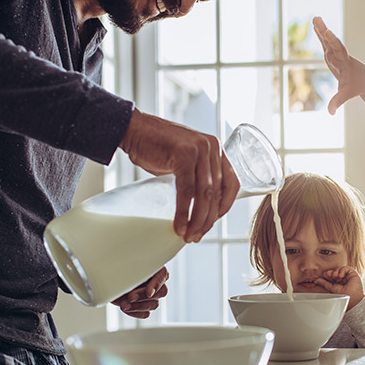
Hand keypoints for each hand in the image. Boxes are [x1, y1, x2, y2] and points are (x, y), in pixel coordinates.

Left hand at [110, 267, 168, 318]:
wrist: (106, 278)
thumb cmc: (116, 268)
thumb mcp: (123, 266)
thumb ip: (131, 269)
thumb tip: (135, 270)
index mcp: (154, 267)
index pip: (163, 275)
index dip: (157, 284)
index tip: (148, 293)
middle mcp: (156, 281)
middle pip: (161, 292)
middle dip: (143, 296)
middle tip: (130, 297)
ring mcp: (152, 295)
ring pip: (154, 304)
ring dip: (137, 306)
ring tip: (123, 305)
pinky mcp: (144, 306)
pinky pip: (145, 313)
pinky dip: (135, 312)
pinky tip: (126, 308)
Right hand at [119, 112, 239, 242]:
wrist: (133, 129)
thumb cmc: (156, 147)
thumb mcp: (185, 160)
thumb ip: (197, 176)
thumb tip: (201, 207)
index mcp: (216, 149)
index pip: (232, 182)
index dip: (225, 206)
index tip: (213, 221)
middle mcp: (212, 147)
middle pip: (217, 192)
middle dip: (208, 219)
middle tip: (197, 236)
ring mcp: (199, 149)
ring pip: (204, 194)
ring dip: (197, 220)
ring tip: (189, 235)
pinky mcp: (184, 155)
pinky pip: (187, 191)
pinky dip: (183, 212)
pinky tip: (179, 225)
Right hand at [312, 16, 364, 115]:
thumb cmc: (357, 86)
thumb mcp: (347, 94)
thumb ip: (338, 101)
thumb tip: (330, 113)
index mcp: (344, 63)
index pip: (338, 50)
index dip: (332, 41)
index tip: (327, 33)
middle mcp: (340, 55)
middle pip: (331, 41)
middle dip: (324, 31)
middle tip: (318, 20)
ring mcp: (336, 54)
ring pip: (327, 40)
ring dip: (321, 29)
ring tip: (315, 18)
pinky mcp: (333, 54)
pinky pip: (326, 42)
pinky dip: (320, 34)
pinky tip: (316, 25)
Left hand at [313, 266, 364, 310]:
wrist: (352, 297)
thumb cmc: (343, 295)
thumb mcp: (331, 288)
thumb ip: (324, 283)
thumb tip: (317, 280)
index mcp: (337, 283)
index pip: (331, 276)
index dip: (327, 274)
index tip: (324, 275)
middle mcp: (342, 279)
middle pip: (335, 271)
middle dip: (331, 272)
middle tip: (328, 274)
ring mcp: (347, 276)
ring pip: (340, 269)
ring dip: (336, 271)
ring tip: (335, 276)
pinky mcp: (353, 274)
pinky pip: (346, 268)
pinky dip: (342, 270)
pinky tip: (341, 275)